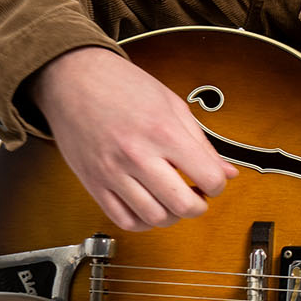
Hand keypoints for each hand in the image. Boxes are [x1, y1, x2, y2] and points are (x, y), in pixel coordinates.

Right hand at [29, 46, 236, 230]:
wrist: (73, 79)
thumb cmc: (122, 85)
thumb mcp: (172, 105)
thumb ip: (202, 143)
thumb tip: (227, 172)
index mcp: (163, 132)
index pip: (207, 178)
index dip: (218, 185)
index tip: (213, 181)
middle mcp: (137, 155)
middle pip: (182, 205)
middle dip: (198, 207)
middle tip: (197, 196)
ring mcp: (112, 172)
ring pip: (153, 218)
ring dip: (172, 216)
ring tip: (172, 200)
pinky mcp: (93, 183)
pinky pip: (122, 219)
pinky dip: (142, 222)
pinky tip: (149, 207)